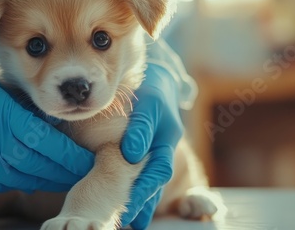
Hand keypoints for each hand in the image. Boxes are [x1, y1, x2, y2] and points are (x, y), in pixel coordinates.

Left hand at [120, 64, 183, 228]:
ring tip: (132, 222)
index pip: (158, 169)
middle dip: (142, 201)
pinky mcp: (152, 150)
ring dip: (144, 201)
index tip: (128, 204)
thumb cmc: (149, 87)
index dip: (144, 187)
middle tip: (127, 221)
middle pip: (156, 180)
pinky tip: (133, 206)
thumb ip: (140, 127)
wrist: (159, 79)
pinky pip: (149, 174)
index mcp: (167, 136)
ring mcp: (160, 149)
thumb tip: (131, 154)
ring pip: (154, 180)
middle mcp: (166, 146)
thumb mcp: (147, 103)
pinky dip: (142, 190)